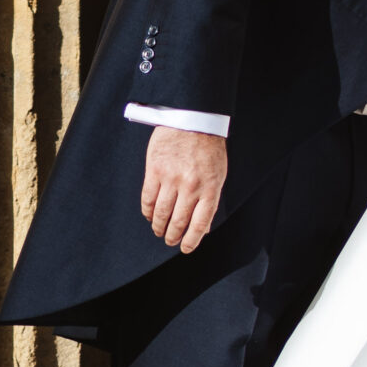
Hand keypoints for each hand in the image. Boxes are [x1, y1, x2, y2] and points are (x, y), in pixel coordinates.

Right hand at [142, 126, 227, 251]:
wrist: (194, 118)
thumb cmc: (209, 147)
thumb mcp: (219, 173)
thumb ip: (211, 199)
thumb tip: (204, 227)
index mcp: (210, 188)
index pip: (200, 225)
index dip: (191, 241)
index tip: (185, 248)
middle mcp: (191, 186)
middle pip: (178, 222)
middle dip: (172, 236)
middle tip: (169, 241)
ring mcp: (172, 178)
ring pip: (161, 213)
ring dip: (158, 226)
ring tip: (158, 231)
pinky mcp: (155, 170)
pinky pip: (148, 198)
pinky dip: (148, 211)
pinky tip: (149, 215)